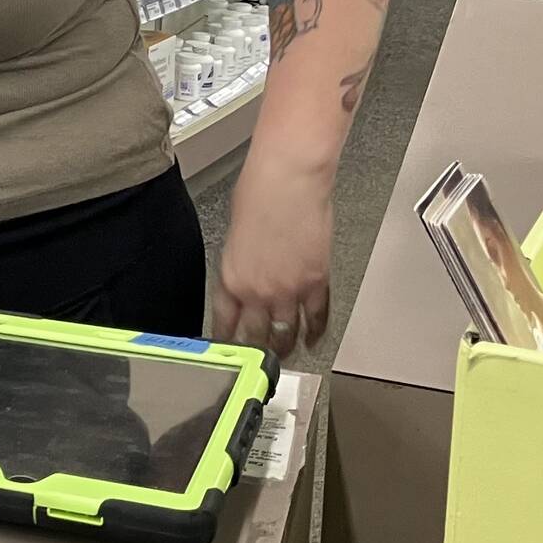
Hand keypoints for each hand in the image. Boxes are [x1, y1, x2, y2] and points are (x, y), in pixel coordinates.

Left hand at [213, 151, 334, 357]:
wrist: (287, 181)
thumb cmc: (257, 195)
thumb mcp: (235, 236)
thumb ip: (240, 265)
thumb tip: (247, 277)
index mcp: (231, 278)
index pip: (225, 322)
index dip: (227, 341)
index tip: (228, 353)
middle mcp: (257, 291)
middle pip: (257, 335)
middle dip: (258, 351)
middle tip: (261, 361)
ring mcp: (288, 291)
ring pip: (287, 334)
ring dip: (287, 347)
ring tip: (287, 356)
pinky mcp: (316, 283)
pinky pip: (317, 317)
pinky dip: (316, 331)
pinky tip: (315, 340)